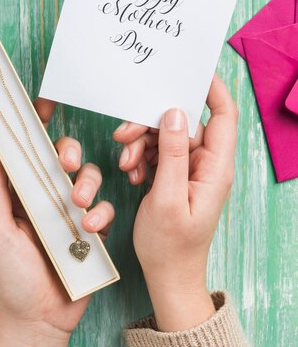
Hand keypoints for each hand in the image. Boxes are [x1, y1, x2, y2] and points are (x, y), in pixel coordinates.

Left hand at [0, 98, 113, 346]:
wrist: (38, 318)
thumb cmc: (11, 275)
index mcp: (24, 191)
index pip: (31, 150)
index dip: (38, 125)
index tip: (45, 102)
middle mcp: (49, 196)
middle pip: (66, 157)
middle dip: (70, 151)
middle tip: (68, 162)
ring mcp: (74, 213)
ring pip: (91, 178)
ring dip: (87, 183)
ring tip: (77, 204)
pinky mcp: (94, 231)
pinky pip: (106, 210)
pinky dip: (101, 213)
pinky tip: (89, 228)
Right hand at [132, 75, 237, 330]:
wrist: (168, 276)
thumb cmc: (170, 245)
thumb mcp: (166, 197)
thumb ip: (172, 153)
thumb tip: (174, 113)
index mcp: (215, 168)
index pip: (224, 115)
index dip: (212, 89)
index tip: (189, 71)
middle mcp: (207, 164)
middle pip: (184, 123)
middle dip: (151, 123)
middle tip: (123, 134)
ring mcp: (192, 170)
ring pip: (167, 136)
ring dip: (141, 143)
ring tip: (124, 163)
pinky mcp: (177, 176)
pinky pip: (159, 152)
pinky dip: (142, 156)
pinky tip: (131, 172)